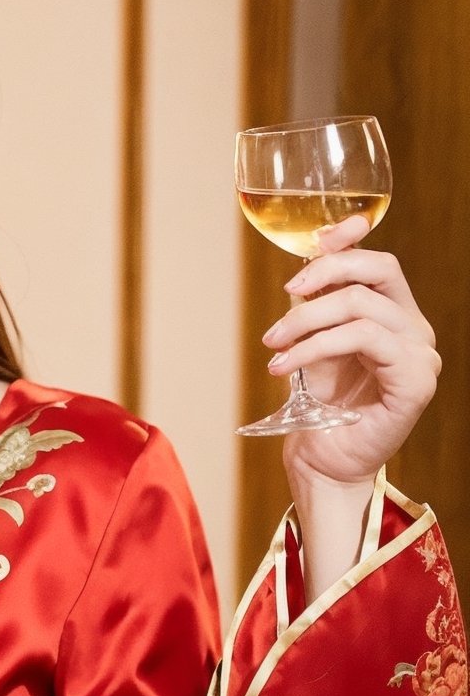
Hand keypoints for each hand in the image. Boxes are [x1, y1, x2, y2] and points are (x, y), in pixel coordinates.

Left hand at [262, 214, 440, 493]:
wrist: (324, 458)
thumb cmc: (320, 402)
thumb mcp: (313, 337)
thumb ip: (318, 297)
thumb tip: (313, 247)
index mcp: (396, 315)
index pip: (381, 263)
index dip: (352, 239)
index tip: (318, 237)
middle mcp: (415, 330)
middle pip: (377, 272)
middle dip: (322, 275)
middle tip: (284, 299)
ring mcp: (421, 354)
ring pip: (361, 307)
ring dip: (305, 321)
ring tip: (274, 346)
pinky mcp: (416, 380)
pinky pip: (364, 340)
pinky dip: (316, 347)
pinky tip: (286, 365)